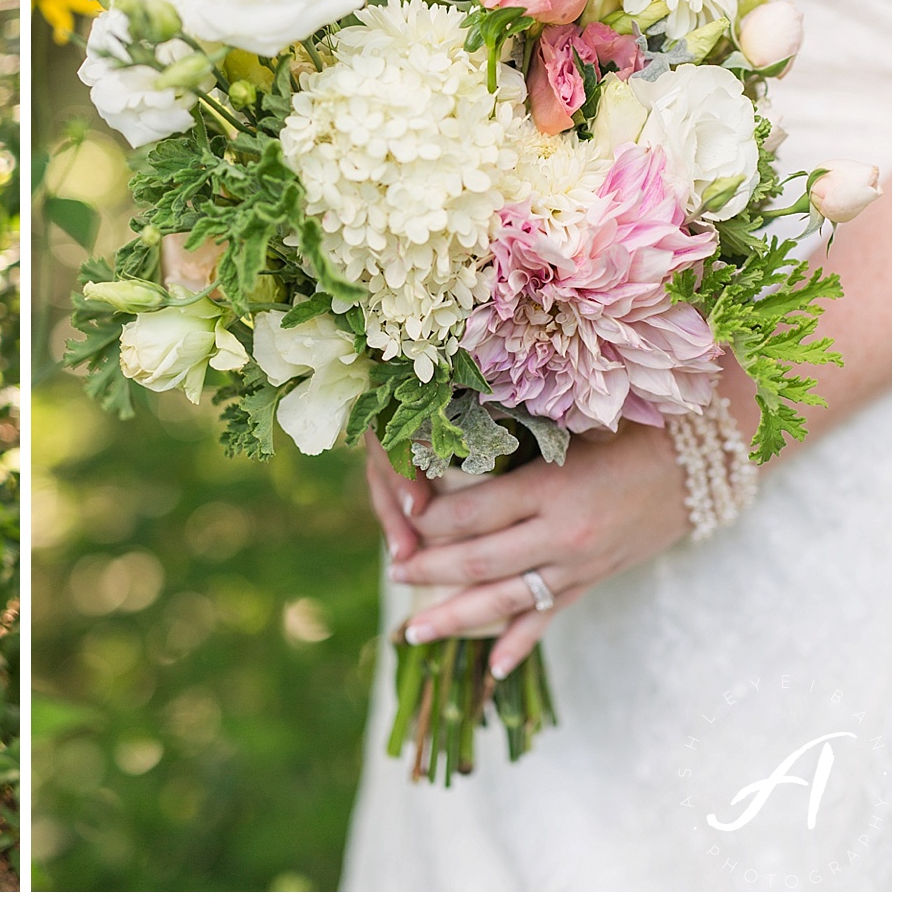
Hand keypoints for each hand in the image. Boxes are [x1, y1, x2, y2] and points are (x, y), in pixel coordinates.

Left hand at [365, 423, 690, 677]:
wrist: (703, 463)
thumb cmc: (629, 428)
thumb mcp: (570, 426)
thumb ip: (516, 438)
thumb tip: (447, 437)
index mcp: (551, 487)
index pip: (469, 514)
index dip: (426, 520)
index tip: (398, 514)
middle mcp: (561, 534)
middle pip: (478, 562)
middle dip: (428, 571)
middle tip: (392, 574)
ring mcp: (579, 566)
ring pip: (506, 601)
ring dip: (456, 619)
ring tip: (414, 634)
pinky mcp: (593, 581)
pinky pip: (549, 617)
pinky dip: (520, 643)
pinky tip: (492, 669)